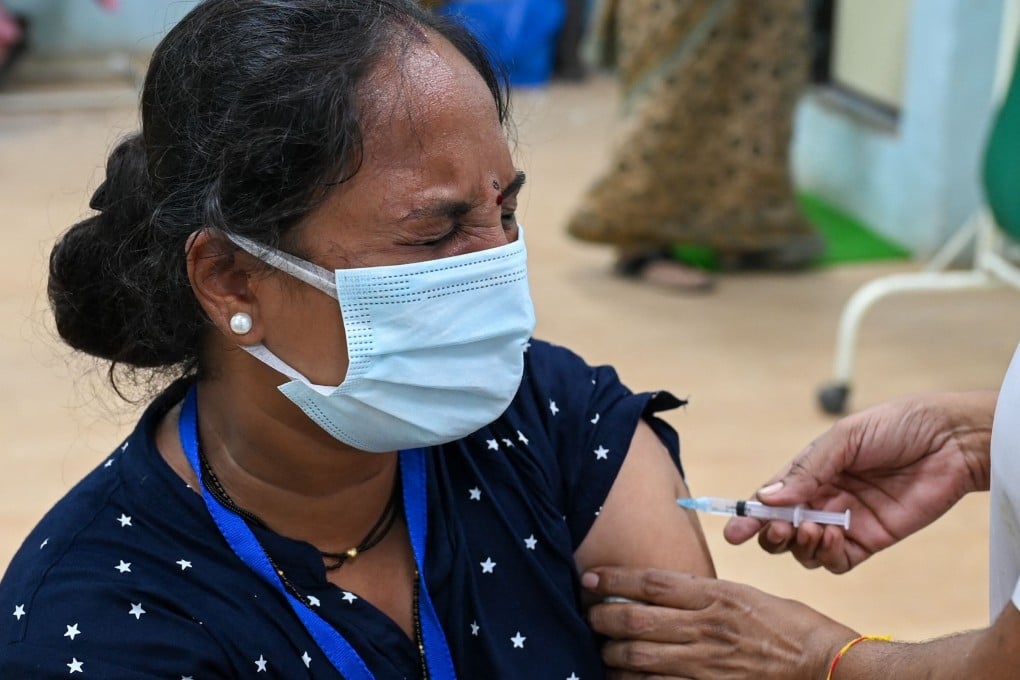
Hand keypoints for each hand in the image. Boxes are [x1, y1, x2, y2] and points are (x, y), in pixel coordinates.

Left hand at [583, 567, 854, 678]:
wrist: (827, 667)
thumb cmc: (790, 628)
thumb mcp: (747, 596)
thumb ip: (705, 595)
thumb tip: (664, 592)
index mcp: (716, 595)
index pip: (652, 581)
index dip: (615, 578)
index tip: (591, 577)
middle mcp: (706, 627)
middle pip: (637, 618)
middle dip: (602, 615)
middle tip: (588, 613)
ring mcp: (707, 663)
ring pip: (640, 655)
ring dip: (612, 651)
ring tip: (601, 647)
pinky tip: (623, 676)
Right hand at [725, 391, 994, 572]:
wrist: (952, 441)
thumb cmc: (899, 426)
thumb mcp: (845, 438)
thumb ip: (807, 470)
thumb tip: (766, 497)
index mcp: (811, 471)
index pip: (771, 498)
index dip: (750, 515)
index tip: (735, 530)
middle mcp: (823, 498)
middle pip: (782, 529)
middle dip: (771, 534)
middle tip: (777, 530)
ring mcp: (846, 521)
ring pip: (805, 549)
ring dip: (800, 545)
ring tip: (814, 528)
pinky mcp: (871, 541)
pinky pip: (837, 562)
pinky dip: (826, 556)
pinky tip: (834, 537)